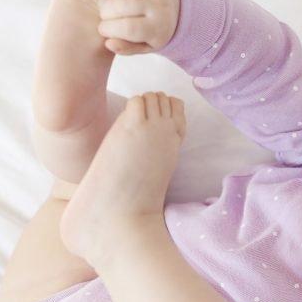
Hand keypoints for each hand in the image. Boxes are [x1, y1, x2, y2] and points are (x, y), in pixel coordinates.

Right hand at [98, 0, 179, 54]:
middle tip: (107, 13)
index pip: (128, 28)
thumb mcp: (144, 45)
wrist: (178, 8)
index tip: (104, 29)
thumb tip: (108, 43)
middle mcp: (162, 5)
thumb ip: (126, 48)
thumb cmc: (153, 28)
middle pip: (124, 4)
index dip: (108, 28)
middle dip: (107, 10)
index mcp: (159, 27)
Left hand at [113, 91, 185, 216]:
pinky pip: (137, 100)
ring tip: (129, 126)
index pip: (177, 105)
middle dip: (149, 104)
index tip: (149, 124)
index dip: (162, 108)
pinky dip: (130, 107)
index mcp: (175, 139)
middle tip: (135, 124)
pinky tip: (124, 127)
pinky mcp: (136, 127)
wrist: (127, 205)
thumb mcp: (160, 162)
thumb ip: (161, 143)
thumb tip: (149, 128)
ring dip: (139, 104)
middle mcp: (168, 131)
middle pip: (164, 97)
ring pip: (151, 96)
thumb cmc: (137, 190)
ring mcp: (154, 128)